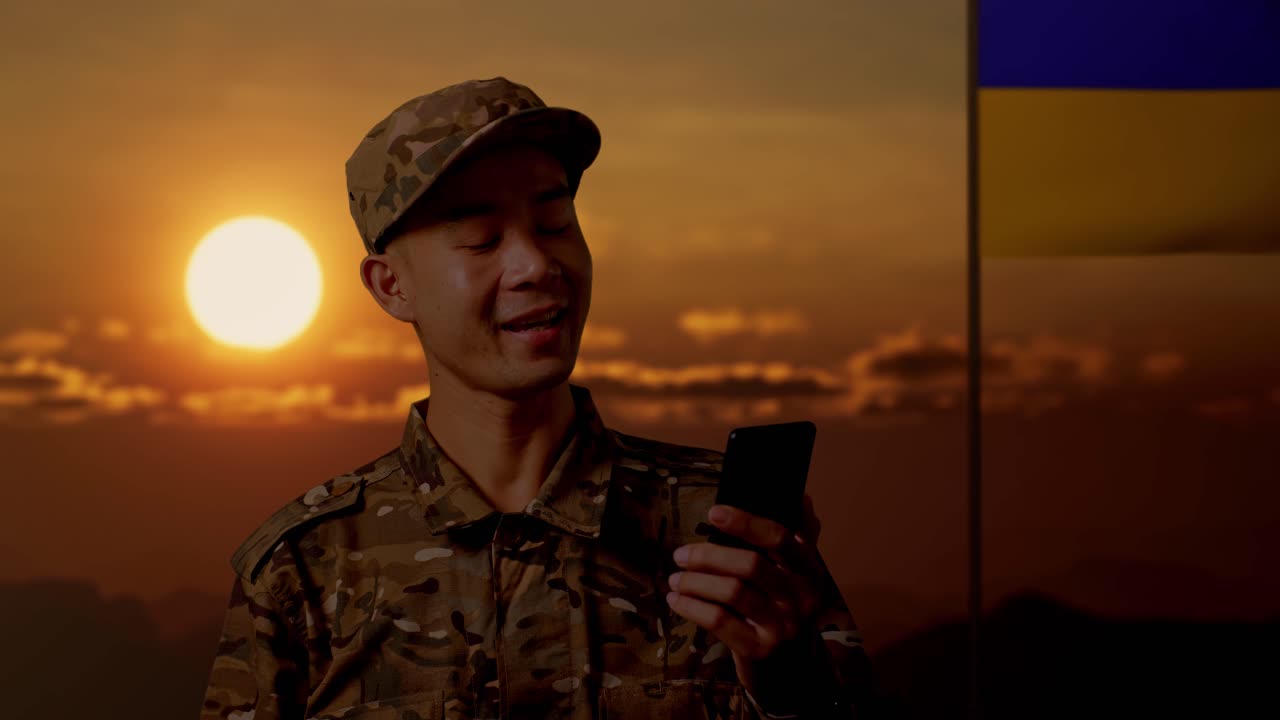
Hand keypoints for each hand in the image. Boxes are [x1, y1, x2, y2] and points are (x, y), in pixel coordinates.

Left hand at [666, 494, 828, 706]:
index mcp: (810, 571)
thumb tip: (801, 497)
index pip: (780, 538)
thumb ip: (800, 536)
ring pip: (732, 592)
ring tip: (675, 578)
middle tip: (680, 554)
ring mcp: (782, 626)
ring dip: (695, 581)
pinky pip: (720, 621)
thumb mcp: (797, 574)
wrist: (791, 667)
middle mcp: (801, 598)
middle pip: (750, 564)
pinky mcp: (759, 649)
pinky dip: (692, 607)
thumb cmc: (785, 608)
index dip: (746, 522)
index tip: (713, 513)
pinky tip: (677, 600)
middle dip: (708, 555)